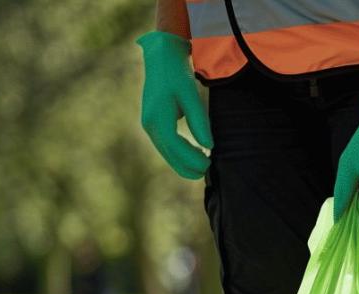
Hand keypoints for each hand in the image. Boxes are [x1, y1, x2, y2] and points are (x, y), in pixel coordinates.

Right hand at [137, 31, 212, 179]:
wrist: (161, 57)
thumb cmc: (177, 73)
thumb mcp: (191, 94)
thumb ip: (199, 121)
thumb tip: (209, 146)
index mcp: (158, 116)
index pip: (174, 145)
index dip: (191, 158)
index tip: (208, 163)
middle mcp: (150, 124)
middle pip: (168, 153)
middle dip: (187, 166)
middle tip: (207, 171)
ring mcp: (149, 124)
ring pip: (166, 152)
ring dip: (183, 162)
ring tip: (203, 166)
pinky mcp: (153, 123)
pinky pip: (165, 145)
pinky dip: (178, 153)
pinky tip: (193, 154)